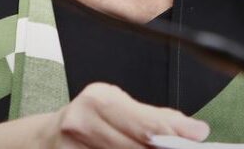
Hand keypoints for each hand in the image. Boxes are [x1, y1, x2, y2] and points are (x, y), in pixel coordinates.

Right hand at [39, 83, 209, 147]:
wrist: (47, 139)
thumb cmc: (89, 119)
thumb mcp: (119, 107)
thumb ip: (157, 118)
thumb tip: (196, 130)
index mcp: (98, 100)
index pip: (146, 124)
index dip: (175, 134)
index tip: (197, 137)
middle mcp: (82, 123)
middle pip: (138, 148)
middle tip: (180, 148)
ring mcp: (73, 148)